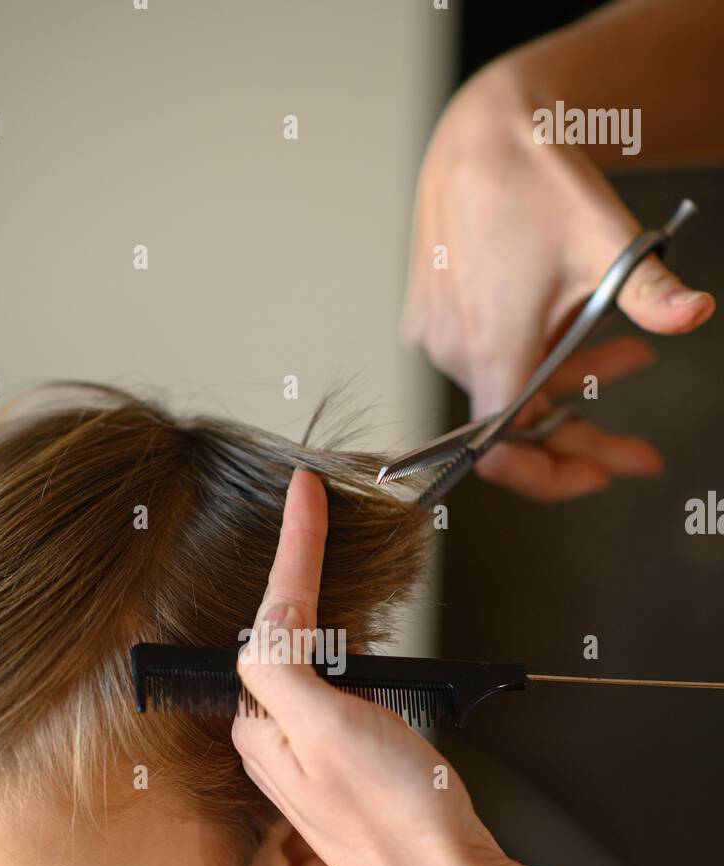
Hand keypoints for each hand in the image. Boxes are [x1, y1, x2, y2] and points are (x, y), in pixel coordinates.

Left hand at [231, 466, 512, 865]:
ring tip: (346, 588)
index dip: (293, 550)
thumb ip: (281, 673)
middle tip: (320, 523)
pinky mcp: (350, 773)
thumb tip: (263, 627)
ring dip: (331, 627)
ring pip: (312, 669)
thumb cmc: (400, 817)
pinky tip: (374, 664)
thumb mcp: (331, 731)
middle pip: (284, 642)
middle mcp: (277, 746)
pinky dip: (356, 667)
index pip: (271, 624)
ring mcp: (313, 762)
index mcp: (262, 729)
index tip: (306, 489)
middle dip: (304, 585)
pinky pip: (340, 699)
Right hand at [399, 56, 715, 501]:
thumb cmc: (535, 179)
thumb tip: (694, 315)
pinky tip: (577, 328)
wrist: (480, 129)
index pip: (504, 452)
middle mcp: (454, 349)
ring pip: (509, 387)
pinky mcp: (432, 314)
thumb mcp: (608, 242)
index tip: (597, 475)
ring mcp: (438, 332)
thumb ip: (651, 294)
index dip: (550, 476)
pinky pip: (487, 357)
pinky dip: (536, 355)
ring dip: (569, 384)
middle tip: (636, 448)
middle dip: (583, 431)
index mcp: (491, 346)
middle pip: (520, 423)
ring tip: (630, 356)